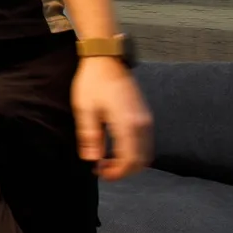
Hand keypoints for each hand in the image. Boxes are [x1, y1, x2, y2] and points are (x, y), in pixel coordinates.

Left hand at [72, 56, 151, 179]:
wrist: (106, 59)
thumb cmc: (93, 82)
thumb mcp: (85, 109)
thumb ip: (90, 136)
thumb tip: (92, 160)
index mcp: (128, 124)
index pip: (129, 160)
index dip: (116, 172)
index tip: (100, 174)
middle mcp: (142, 124)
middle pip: (141, 160)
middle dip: (123, 170)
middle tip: (102, 170)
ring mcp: (147, 119)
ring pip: (145, 152)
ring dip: (129, 162)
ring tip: (107, 160)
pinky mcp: (145, 115)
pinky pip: (145, 142)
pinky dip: (134, 151)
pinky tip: (116, 148)